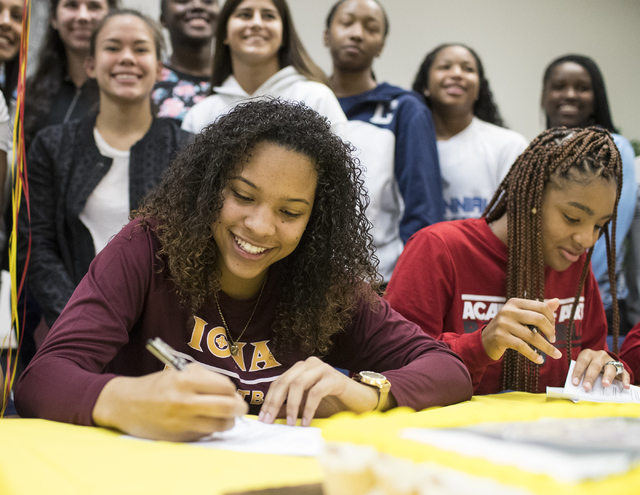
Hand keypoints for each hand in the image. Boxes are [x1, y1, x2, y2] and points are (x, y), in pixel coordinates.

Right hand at [92, 363, 247, 440]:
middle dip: (239, 407)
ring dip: (229, 421)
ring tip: (228, 417)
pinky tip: (208, 422)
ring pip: (220, 424)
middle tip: (241, 407)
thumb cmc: (156, 386)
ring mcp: (182, 421)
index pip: (225, 386)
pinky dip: (212, 429)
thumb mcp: (179, 372)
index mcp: (185, 380)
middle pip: (227, 407)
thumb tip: (229, 389)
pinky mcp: (179, 436)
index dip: (232, 390)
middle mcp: (185, 401)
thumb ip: (204, 377)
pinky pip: (205, 433)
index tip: (232, 391)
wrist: (126, 404)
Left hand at [258, 357, 385, 426]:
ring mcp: (322, 368)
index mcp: (300, 369)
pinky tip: (307, 422)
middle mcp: (310, 364)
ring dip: (291, 405)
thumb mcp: (306, 407)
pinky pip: (316, 392)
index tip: (263, 419)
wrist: (360, 402)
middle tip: (270, 421)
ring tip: (290, 424)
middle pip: (286, 381)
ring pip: (298, 383)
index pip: (279, 382)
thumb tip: (269, 416)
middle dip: (275, 402)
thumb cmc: (332, 404)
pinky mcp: (334, 378)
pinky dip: (308, 408)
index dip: (269, 400)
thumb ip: (289, 408)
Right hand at [481, 298, 562, 362]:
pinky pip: (522, 347)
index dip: (551, 318)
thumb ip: (538, 309)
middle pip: (539, 319)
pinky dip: (533, 355)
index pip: (541, 307)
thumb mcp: (520, 316)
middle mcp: (508, 311)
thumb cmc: (507, 328)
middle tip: (553, 339)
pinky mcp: (500, 337)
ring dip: (547, 347)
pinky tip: (540, 360)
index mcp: (514, 303)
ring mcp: (503, 324)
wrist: (485, 341)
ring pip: (532, 336)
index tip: (553, 329)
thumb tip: (557, 301)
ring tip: (555, 354)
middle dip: (550, 331)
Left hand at [572, 349, 630, 390]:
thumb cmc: (589, 365)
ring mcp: (611, 361)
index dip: (578, 372)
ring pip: (610, 368)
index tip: (575, 383)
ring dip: (607, 377)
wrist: (603, 360)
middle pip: (595, 366)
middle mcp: (599, 356)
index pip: (582, 362)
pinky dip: (625, 380)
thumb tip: (577, 387)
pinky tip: (625, 386)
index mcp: (587, 354)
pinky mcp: (621, 367)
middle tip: (587, 387)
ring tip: (605, 385)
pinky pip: (624, 373)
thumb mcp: (583, 366)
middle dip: (590, 377)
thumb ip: (581, 374)